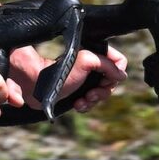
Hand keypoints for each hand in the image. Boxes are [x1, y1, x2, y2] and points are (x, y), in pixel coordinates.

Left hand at [9, 45, 128, 113]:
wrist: (36, 88)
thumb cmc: (58, 72)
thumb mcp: (85, 61)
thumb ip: (107, 64)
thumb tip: (121, 74)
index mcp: (94, 53)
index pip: (118, 61)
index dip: (116, 73)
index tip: (105, 81)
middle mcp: (92, 65)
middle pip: (112, 80)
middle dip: (103, 91)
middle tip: (91, 95)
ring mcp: (86, 79)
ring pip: (103, 92)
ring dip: (94, 100)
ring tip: (82, 102)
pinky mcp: (79, 91)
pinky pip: (92, 101)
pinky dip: (87, 105)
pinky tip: (77, 105)